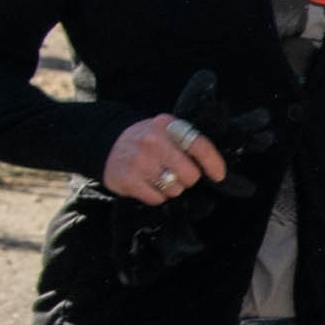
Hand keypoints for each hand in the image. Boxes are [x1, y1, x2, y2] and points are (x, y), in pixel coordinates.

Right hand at [105, 114, 227, 204]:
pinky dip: (156, 196)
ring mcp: (140, 161)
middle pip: (190, 174)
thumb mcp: (164, 130)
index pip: (199, 146)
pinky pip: (157, 198)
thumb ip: (185, 142)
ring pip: (175, 189)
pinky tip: (147, 184)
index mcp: (167, 126)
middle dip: (188, 178)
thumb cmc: (144, 140)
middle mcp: (154, 141)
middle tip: (176, 173)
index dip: (213, 163)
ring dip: (171, 188)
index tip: (219, 175)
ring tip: (158, 177)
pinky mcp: (129, 180)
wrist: (105, 143)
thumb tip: (212, 167)